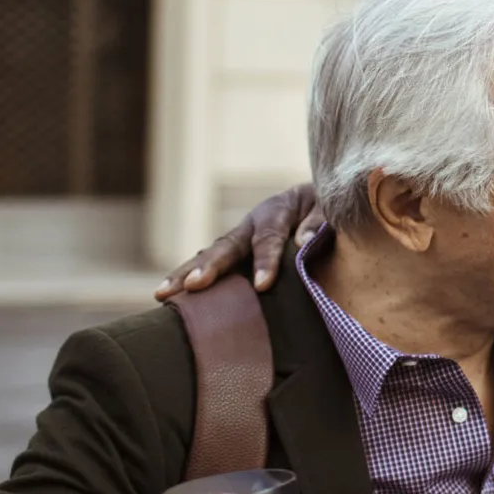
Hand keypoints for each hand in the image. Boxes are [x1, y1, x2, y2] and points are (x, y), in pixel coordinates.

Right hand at [155, 184, 320, 298]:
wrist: (320, 197)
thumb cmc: (330, 208)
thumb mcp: (331, 208)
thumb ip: (319, 222)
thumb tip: (303, 242)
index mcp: (277, 211)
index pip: (269, 238)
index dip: (265, 261)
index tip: (261, 286)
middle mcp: (252, 222)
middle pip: (227, 245)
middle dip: (209, 267)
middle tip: (191, 286)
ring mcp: (240, 237)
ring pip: (211, 254)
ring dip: (187, 273)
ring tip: (162, 293)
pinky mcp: (237, 252)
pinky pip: (214, 265)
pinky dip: (192, 278)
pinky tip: (172, 296)